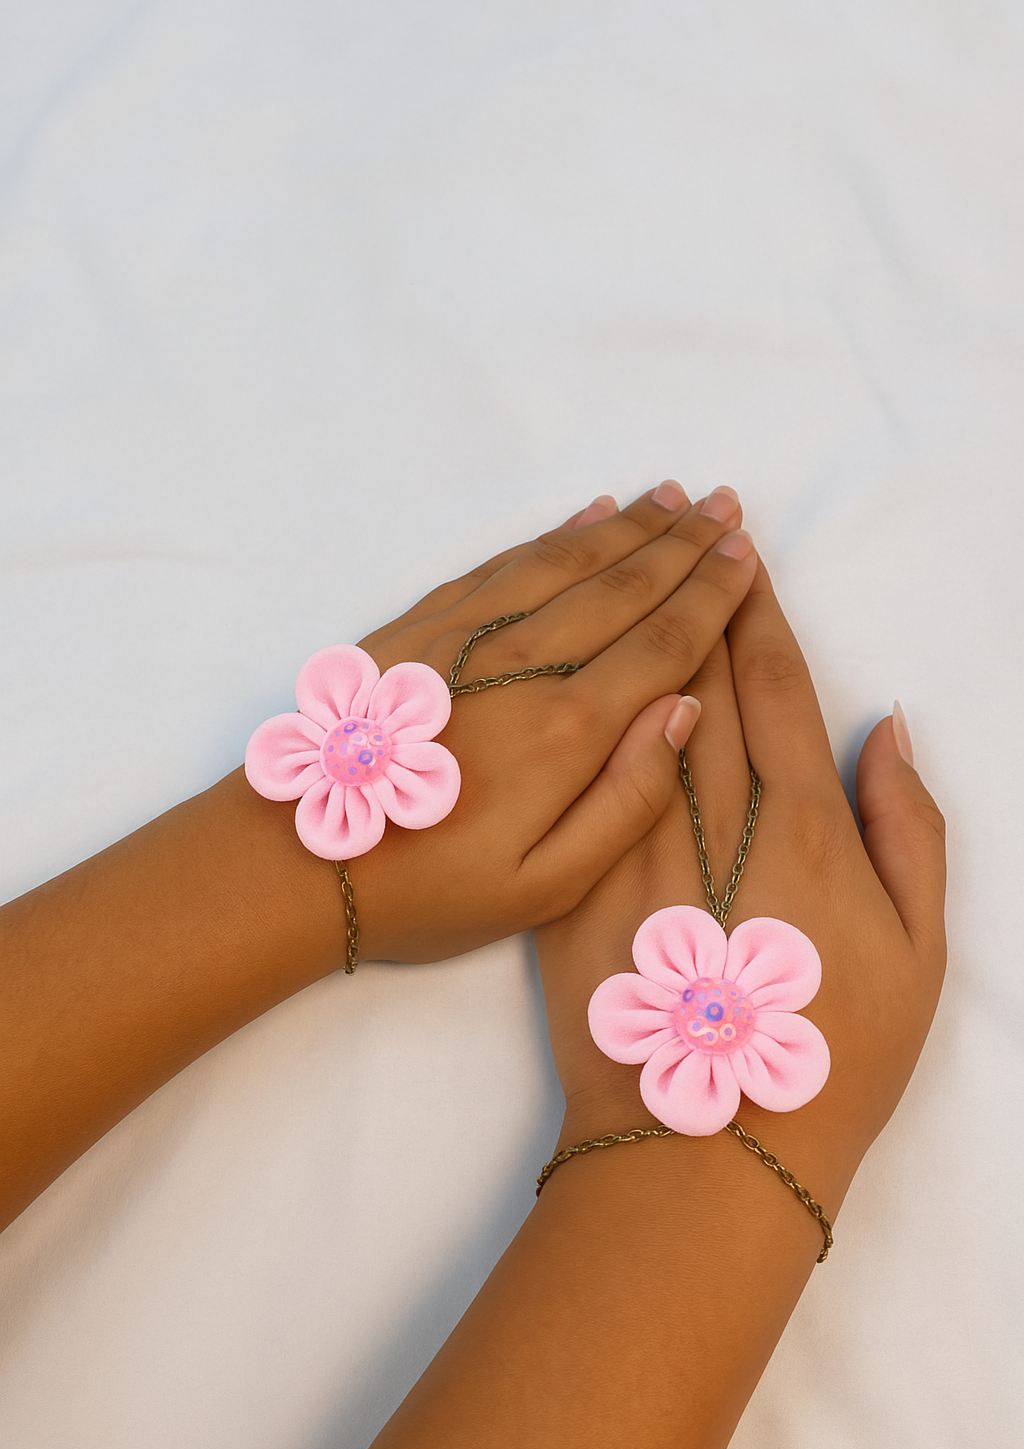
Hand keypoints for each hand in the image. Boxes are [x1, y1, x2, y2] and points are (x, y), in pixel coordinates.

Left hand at [257, 481, 758, 962]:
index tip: (746, 553)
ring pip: (566, 562)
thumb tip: (683, 710)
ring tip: (670, 500)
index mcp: (570, 728)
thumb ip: (629, 800)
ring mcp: (468, 636)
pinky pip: (504, 565)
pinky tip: (583, 521)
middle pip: (623, 588)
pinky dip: (552, 537)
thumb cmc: (431, 888)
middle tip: (725, 503)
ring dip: (626, 527)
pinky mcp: (420, 628)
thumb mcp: (547, 884)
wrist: (297, 861)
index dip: (712, 594)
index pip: (664, 641)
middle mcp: (525, 664)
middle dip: (682, 544)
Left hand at [535, 561, 945, 1204]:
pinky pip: (569, 757)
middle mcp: (704, 809)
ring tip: (636, 521)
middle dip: (693, 576)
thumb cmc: (824, 1060)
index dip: (757, 610)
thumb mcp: (913, 954)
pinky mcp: (565, 874)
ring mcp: (625, 837)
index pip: (767, 684)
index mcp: (792, 821)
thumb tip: (886, 726)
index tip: (745, 551)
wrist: (696, 1145)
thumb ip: (905, 829)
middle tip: (693, 504)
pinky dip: (569, 684)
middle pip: (693, 666)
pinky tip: (565, 623)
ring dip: (630, 598)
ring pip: (623, 690)